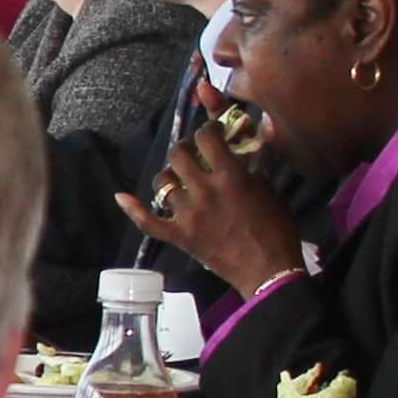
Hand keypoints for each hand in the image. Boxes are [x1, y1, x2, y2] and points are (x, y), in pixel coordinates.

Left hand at [117, 87, 302, 298]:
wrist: (268, 269)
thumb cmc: (276, 229)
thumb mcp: (269, 190)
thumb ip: (252, 165)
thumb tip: (244, 144)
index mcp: (229, 176)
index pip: (207, 138)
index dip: (207, 128)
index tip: (212, 131)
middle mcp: (203, 191)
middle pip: (178, 155)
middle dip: (184, 147)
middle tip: (191, 151)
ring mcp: (187, 214)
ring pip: (162, 183)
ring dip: (168, 175)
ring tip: (175, 175)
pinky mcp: (178, 235)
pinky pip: (147, 221)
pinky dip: (132, 209)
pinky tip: (121, 196)